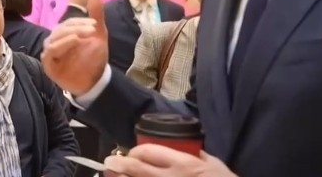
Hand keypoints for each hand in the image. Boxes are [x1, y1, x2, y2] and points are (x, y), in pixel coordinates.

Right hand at [41, 0, 108, 95]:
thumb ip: (96, 14)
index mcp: (63, 34)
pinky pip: (50, 52)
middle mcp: (54, 42)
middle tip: (92, 29)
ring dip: (69, 35)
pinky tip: (75, 42)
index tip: (95, 24)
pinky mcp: (48, 65)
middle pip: (60, 29)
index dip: (80, 21)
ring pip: (53, 39)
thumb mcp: (98, 34)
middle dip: (76, 27)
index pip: (67, 23)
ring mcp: (50, 53)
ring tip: (83, 36)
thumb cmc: (94, 57)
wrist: (96, 81)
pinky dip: (61, 45)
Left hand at [103, 145, 235, 176]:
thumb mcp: (212, 164)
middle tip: (109, 163)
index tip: (131, 154)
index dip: (135, 152)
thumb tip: (180, 147)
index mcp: (183, 164)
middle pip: (134, 168)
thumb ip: (194, 154)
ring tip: (111, 175)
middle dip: (117, 164)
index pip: (148, 152)